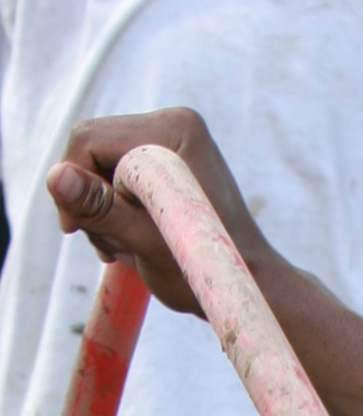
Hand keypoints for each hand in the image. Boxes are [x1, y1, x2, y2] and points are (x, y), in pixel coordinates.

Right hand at [47, 110, 271, 317]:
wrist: (249, 287)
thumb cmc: (206, 271)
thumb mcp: (145, 243)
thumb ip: (100, 209)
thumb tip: (56, 178)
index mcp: (173, 131)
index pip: (90, 140)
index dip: (72, 184)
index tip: (74, 230)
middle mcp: (175, 124)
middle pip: (96, 149)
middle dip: (93, 199)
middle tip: (111, 247)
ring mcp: (175, 141)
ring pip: (105, 165)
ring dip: (105, 210)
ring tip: (128, 249)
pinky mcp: (172, 161)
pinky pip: (123, 175)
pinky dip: (119, 208)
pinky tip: (134, 240)